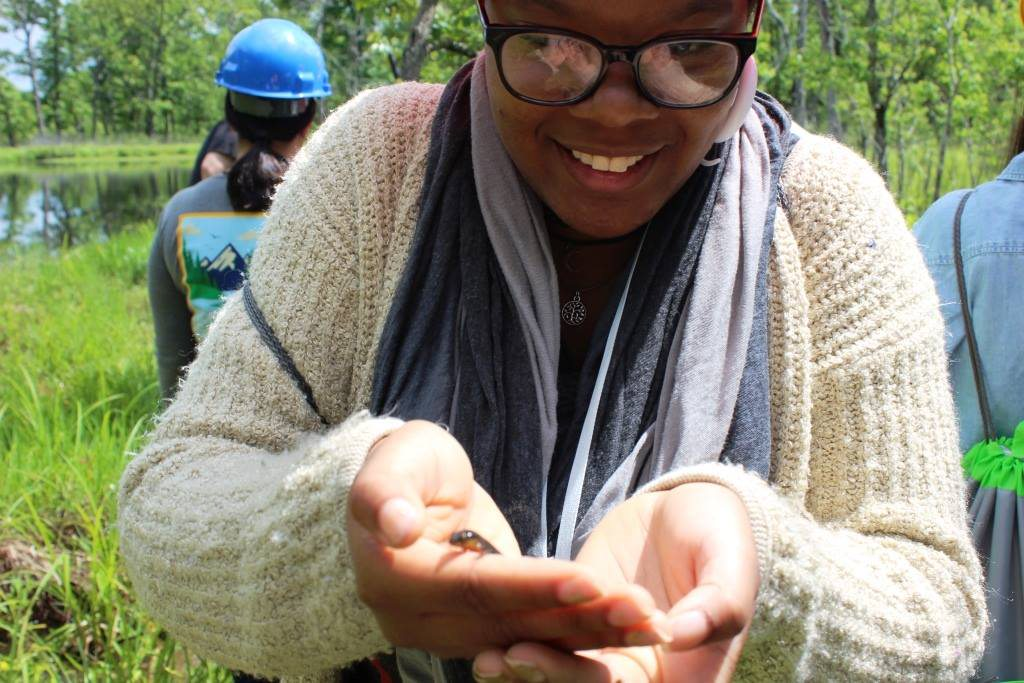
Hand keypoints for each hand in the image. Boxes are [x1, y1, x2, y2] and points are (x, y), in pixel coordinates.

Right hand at [346, 421, 670, 658]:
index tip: (588, 578)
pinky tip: (632, 629)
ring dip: (591, 633)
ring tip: (650, 623)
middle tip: (639, 608)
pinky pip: (535, 636)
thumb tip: (396, 527)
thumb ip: (384, 494)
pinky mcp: (481, 631)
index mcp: (394, 582)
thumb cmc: (405, 464)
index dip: (530, 586)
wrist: (411, 489)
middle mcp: (419, 622)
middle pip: (509, 623)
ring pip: (529, 638)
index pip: (473, 589)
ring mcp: (449, 634)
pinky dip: (584, 635)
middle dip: (577, 617)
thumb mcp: (392, 462)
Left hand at [472, 482, 758, 681]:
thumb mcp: (729, 563)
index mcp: (686, 677)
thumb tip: (678, 635)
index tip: (547, 662)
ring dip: (525, 673)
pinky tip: (483, 643)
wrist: (690, 509)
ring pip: (562, 675)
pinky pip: (546, 641)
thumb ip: (716, 604)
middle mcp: (642, 673)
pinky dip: (517, 646)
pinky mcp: (576, 624)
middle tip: (508, 659)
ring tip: (485, 661)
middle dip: (548, 679)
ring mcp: (606, 652)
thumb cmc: (722, 536)